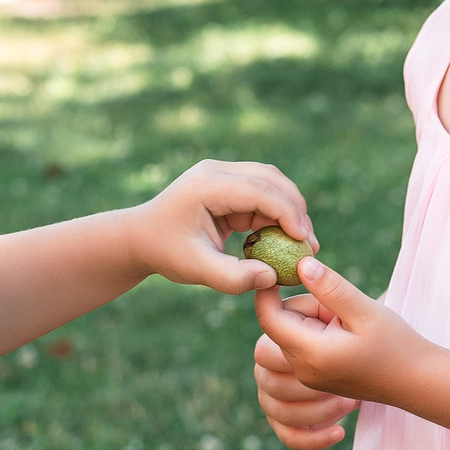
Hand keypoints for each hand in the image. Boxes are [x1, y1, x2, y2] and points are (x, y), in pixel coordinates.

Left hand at [125, 161, 314, 293]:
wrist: (140, 238)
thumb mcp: (196, 270)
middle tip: (310, 245)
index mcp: (206, 185)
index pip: (259, 190)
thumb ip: (233, 277)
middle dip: (296, 210)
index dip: (288, 214)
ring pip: (271, 183)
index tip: (305, 242)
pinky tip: (283, 239)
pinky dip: (277, 214)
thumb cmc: (165, 252)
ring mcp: (223, 174)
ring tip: (302, 244)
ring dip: (290, 210)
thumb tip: (272, 276)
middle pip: (271, 179)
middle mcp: (216, 171)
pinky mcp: (228, 184)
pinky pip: (262, 193)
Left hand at [252, 258, 431, 415]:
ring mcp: (307, 377)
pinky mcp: (315, 377)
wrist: (416, 381)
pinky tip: (345, 336)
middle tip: (339, 309)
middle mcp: (302, 370)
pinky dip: (318, 333)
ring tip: (346, 325)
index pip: (269, 317)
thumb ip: (331, 288)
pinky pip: (302, 345)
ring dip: (311, 320)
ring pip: (291, 332)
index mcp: (311, 354)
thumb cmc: (396, 345)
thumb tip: (300, 265)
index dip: (268, 290)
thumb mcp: (365, 310)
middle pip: (279, 323)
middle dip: (302, 307)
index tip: (282, 268)